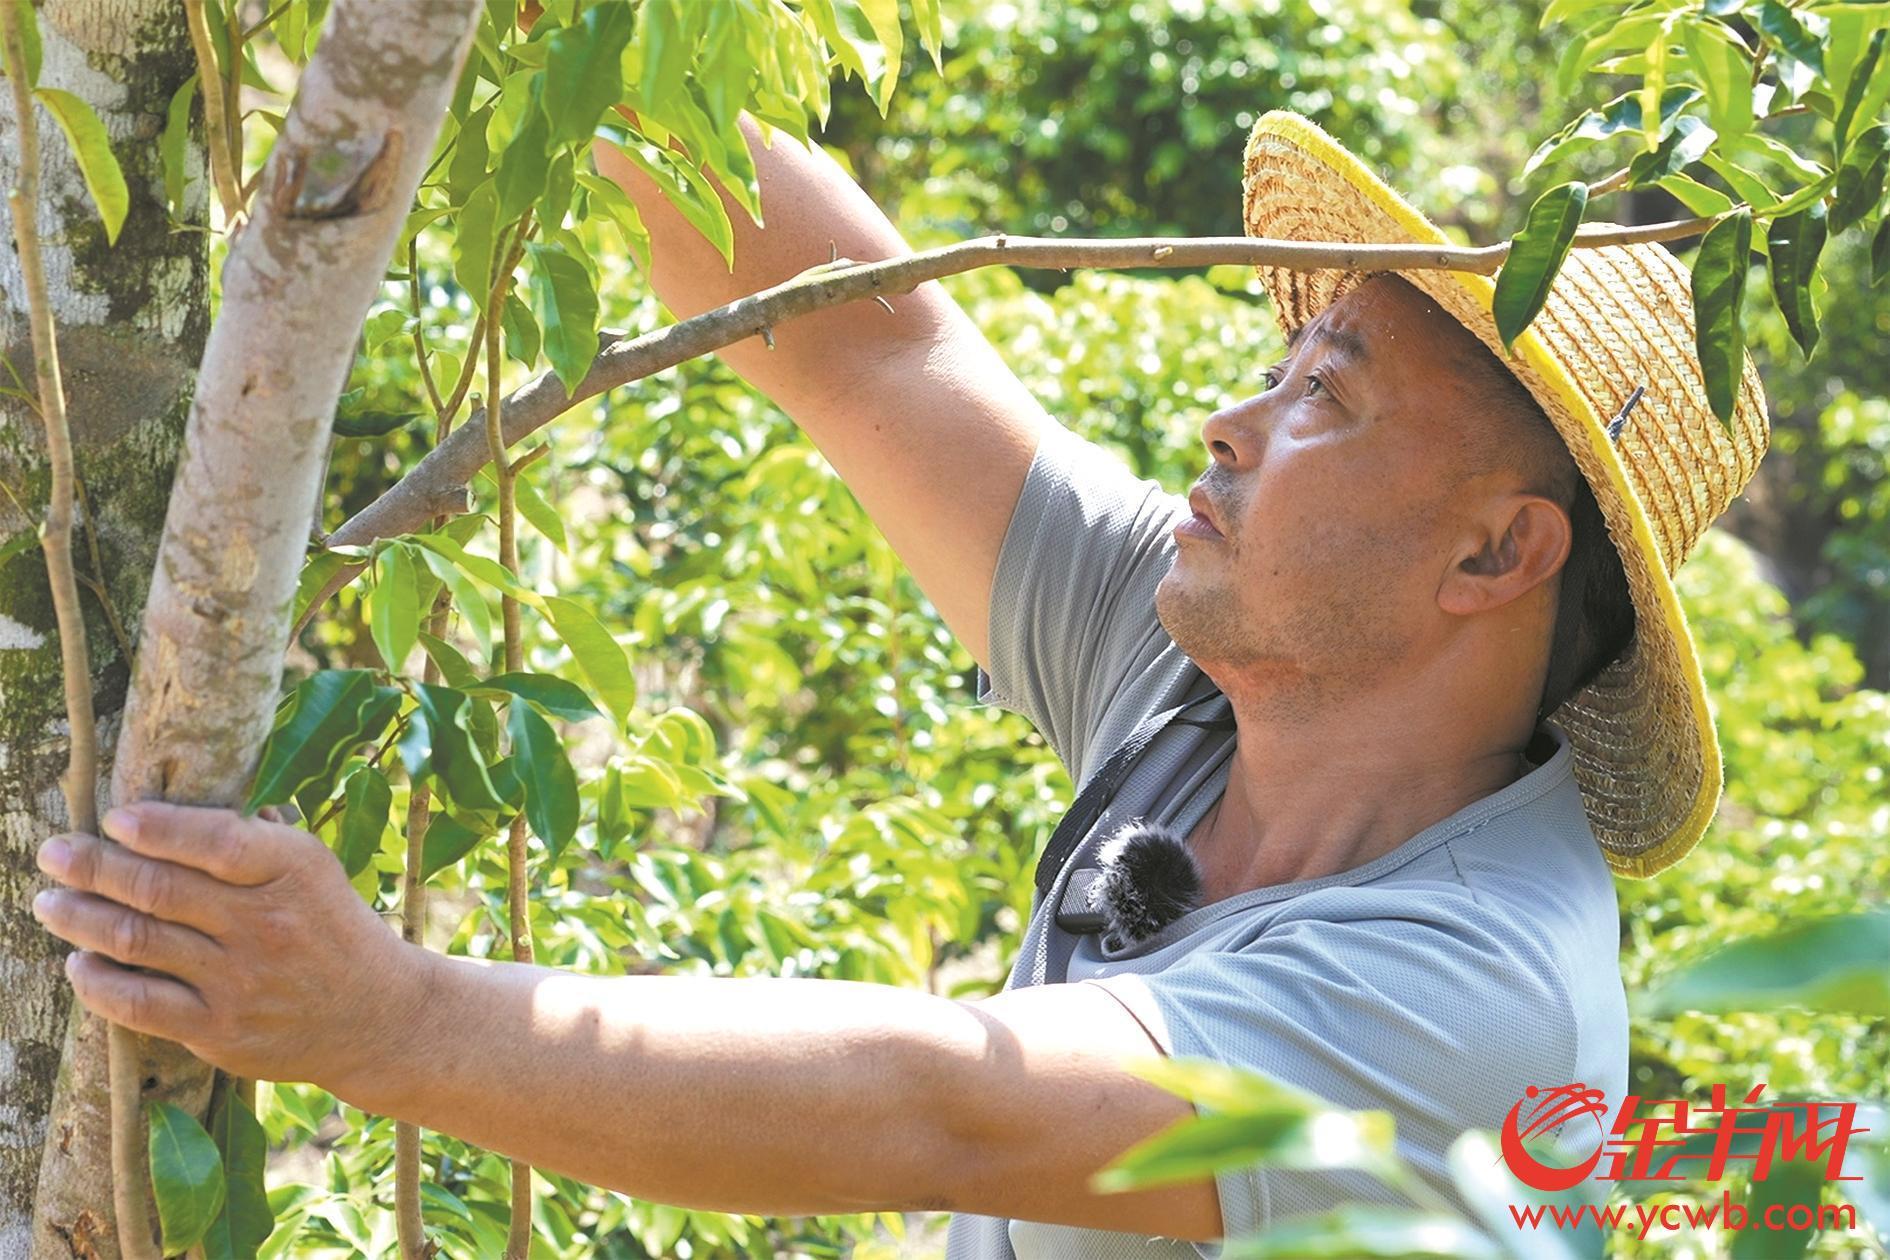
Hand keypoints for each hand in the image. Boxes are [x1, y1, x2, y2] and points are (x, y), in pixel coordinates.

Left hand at [32, 801, 431, 1088]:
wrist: (377, 1017)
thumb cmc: (334, 929)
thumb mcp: (315, 869)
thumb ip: (258, 838)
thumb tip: (185, 804)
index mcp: (295, 872)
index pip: (217, 841)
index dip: (158, 827)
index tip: (114, 817)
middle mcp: (266, 924)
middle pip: (160, 889)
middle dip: (94, 866)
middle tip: (54, 852)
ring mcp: (240, 981)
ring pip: (137, 941)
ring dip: (80, 917)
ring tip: (49, 901)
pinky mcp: (219, 1030)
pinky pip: (138, 1004)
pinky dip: (97, 982)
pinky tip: (79, 963)